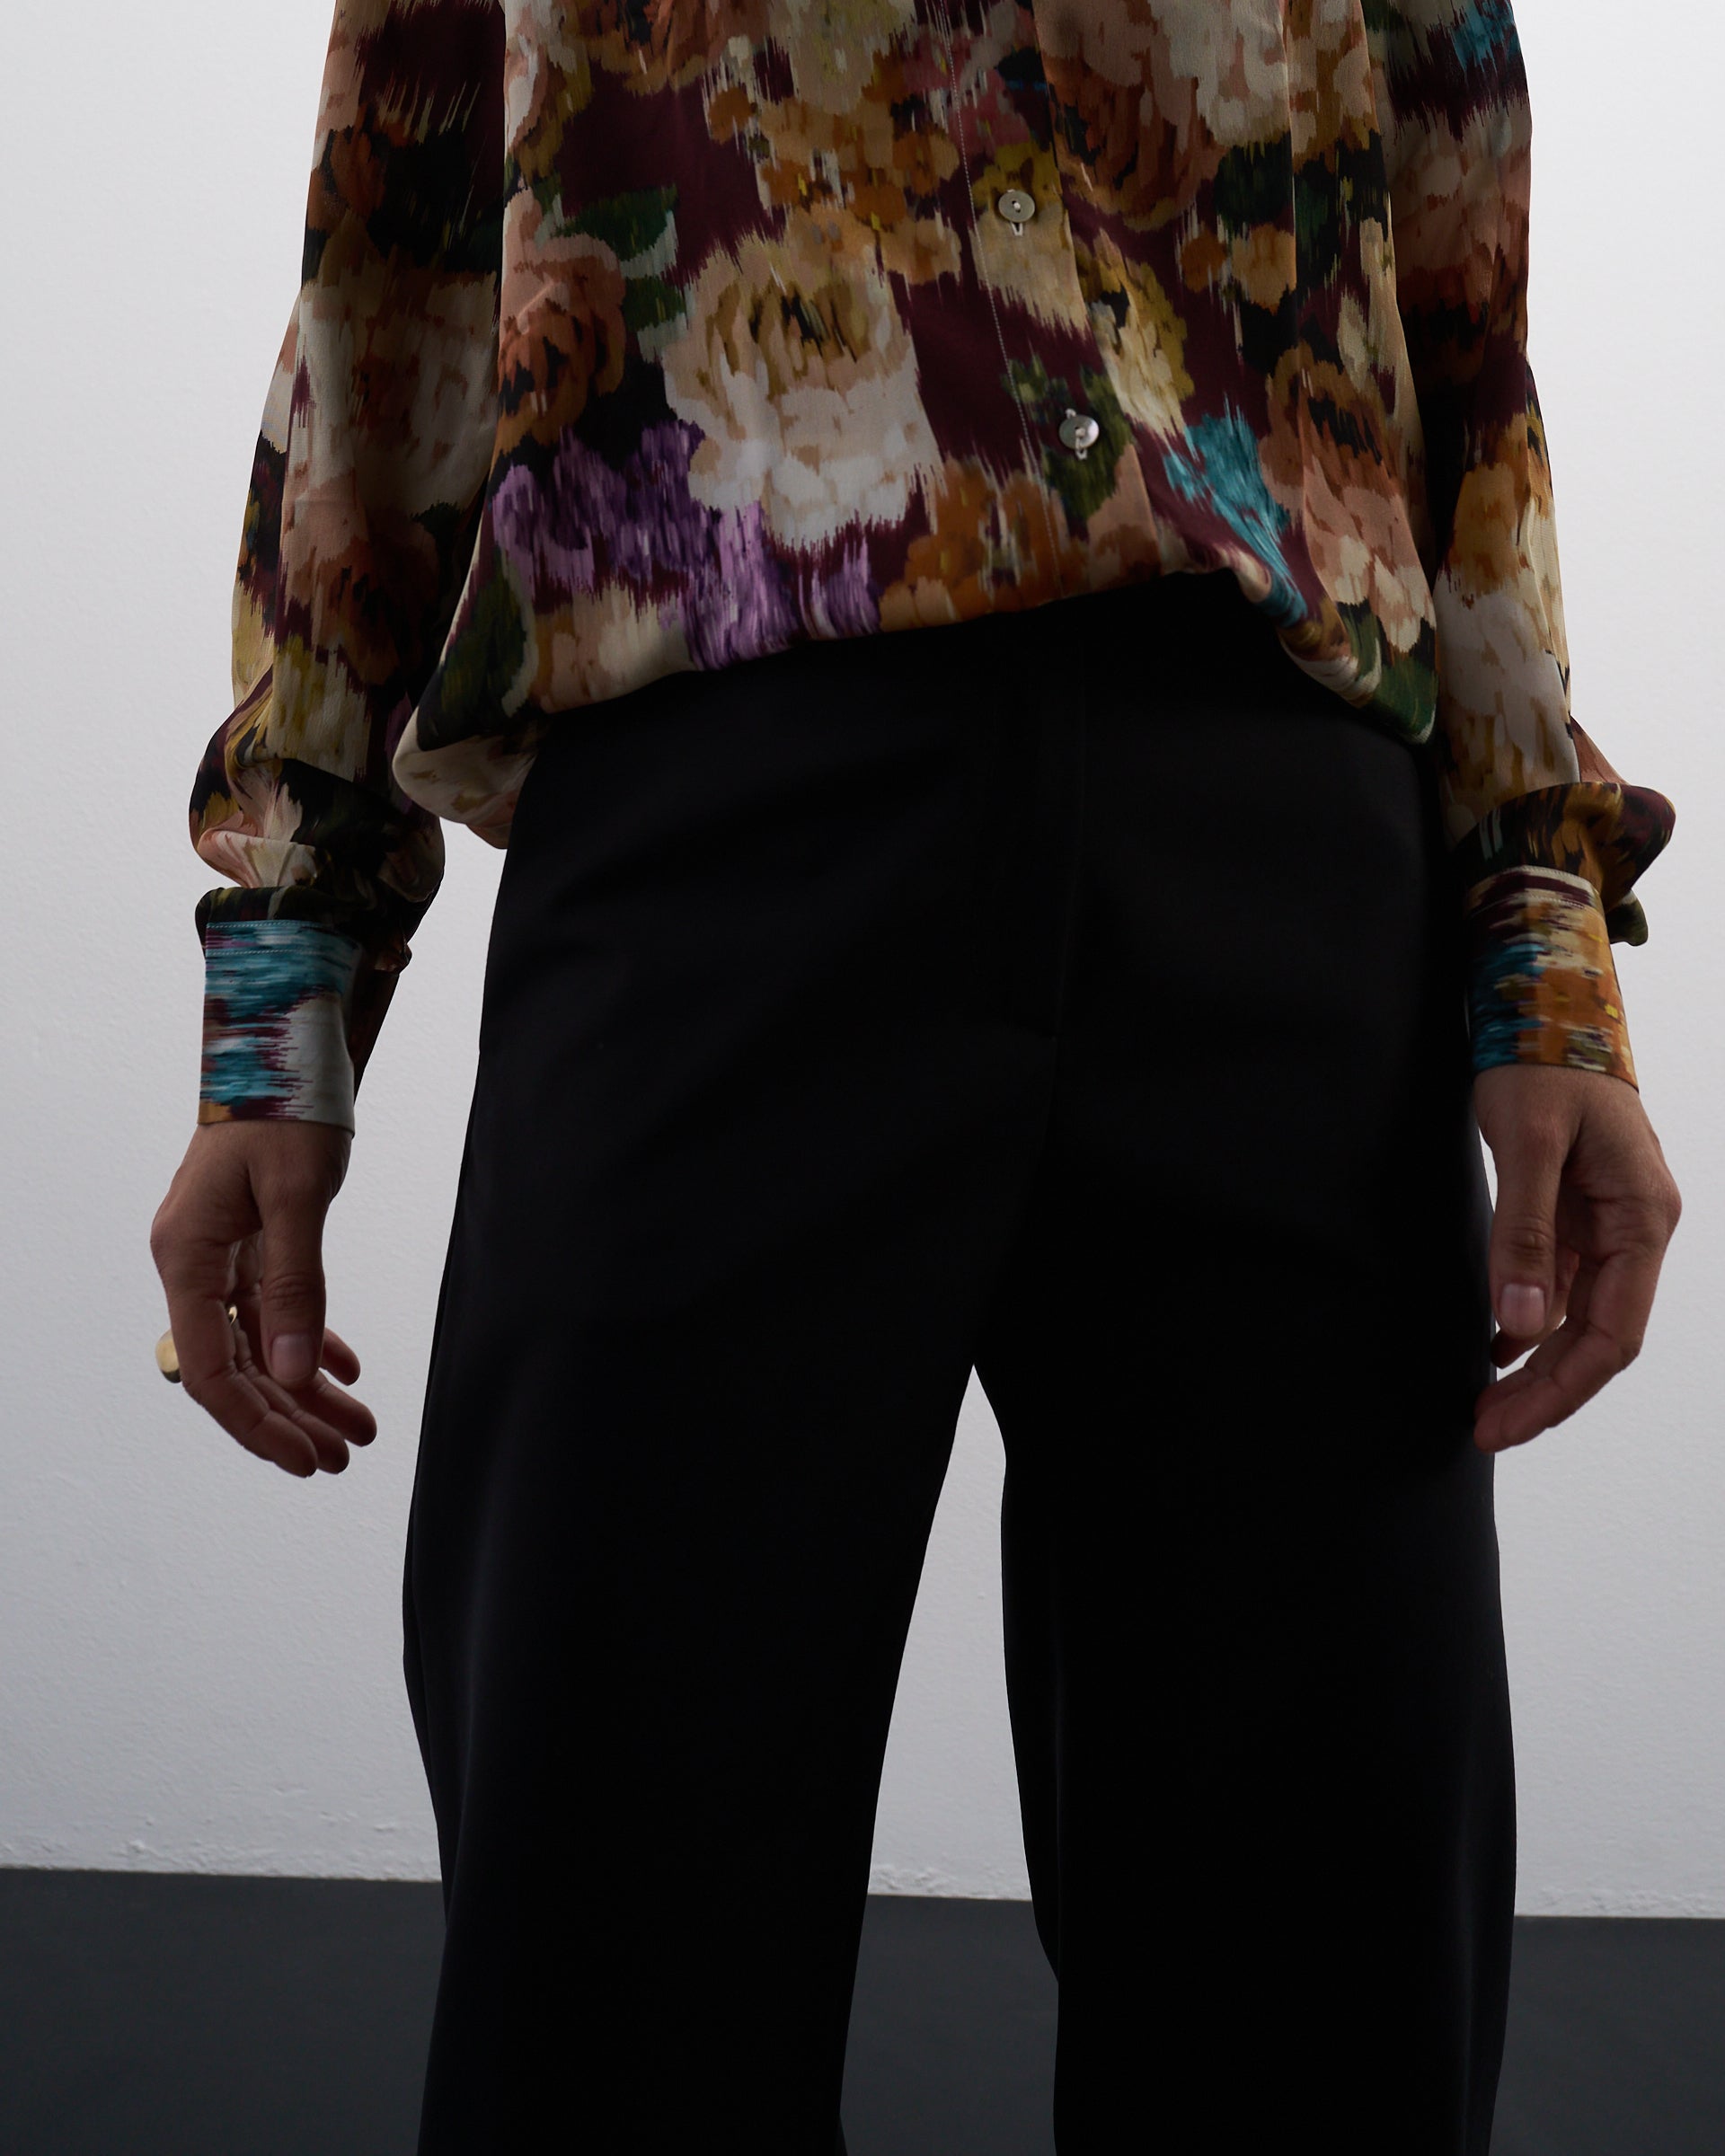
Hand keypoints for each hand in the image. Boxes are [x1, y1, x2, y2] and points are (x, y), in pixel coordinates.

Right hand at [150, 1120, 375, 1477]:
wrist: (280, 1043)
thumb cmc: (283, 1104)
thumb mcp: (297, 1196)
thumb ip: (295, 1287)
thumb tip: (294, 1375)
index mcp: (187, 1257)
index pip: (212, 1371)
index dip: (257, 1423)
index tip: (305, 1459)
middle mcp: (192, 1263)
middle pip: (236, 1367)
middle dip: (288, 1418)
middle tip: (343, 1457)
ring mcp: (218, 1253)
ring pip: (260, 1344)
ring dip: (306, 1389)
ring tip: (357, 1429)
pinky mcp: (247, 1240)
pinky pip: (272, 1308)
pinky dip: (310, 1340)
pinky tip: (347, 1372)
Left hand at [1472, 1065, 1680, 1452]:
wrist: (1545, 1002)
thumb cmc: (1542, 1061)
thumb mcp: (1527, 1142)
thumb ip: (1523, 1232)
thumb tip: (1520, 1324)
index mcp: (1642, 1218)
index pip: (1613, 1333)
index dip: (1561, 1388)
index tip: (1504, 1422)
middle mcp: (1636, 1228)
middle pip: (1598, 1336)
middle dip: (1545, 1391)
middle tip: (1485, 1429)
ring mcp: (1608, 1224)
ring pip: (1578, 1317)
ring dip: (1535, 1365)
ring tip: (1485, 1406)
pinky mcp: (1576, 1213)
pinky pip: (1559, 1286)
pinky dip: (1528, 1323)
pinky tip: (1494, 1348)